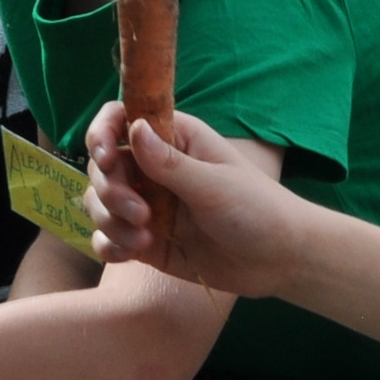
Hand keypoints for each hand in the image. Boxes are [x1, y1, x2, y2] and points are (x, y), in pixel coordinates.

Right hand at [86, 103, 305, 297]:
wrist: (278, 260)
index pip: (120, 120)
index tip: (105, 157)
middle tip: (141, 214)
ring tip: (145, 239)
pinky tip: (130, 253)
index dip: (102, 133)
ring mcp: (148, 206)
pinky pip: (109, 238)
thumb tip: (133, 127)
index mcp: (173, 141)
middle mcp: (154, 170)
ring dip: (110, 221)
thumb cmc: (257, 209)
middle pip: (103, 168)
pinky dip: (109, 245)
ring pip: (100, 204)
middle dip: (110, 191)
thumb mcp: (214, 185)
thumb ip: (169, 162)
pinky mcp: (146, 240)